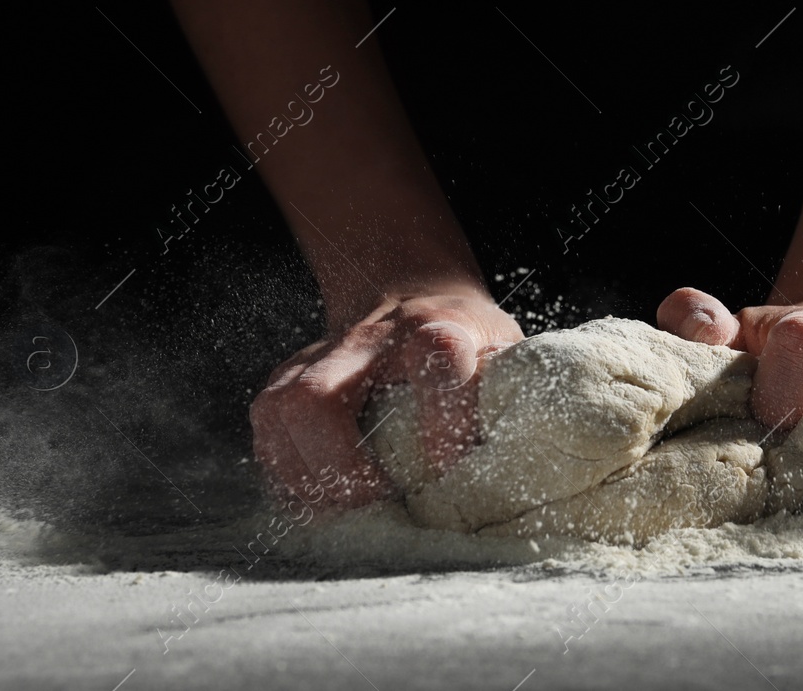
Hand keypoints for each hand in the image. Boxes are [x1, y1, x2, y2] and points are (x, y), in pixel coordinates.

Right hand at [249, 291, 523, 508]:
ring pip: (282, 412)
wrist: (408, 287)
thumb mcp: (502, 350)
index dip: (442, 420)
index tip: (447, 471)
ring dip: (306, 477)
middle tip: (373, 507)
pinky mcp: (287, 377)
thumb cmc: (465, 336)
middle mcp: (370, 340)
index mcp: (438, 327)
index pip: (436, 361)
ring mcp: (319, 357)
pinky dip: (286, 475)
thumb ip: (512, 400)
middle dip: (340, 465)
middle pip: (324, 395)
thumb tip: (536, 469)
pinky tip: (317, 502)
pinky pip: (267, 431)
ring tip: (342, 515)